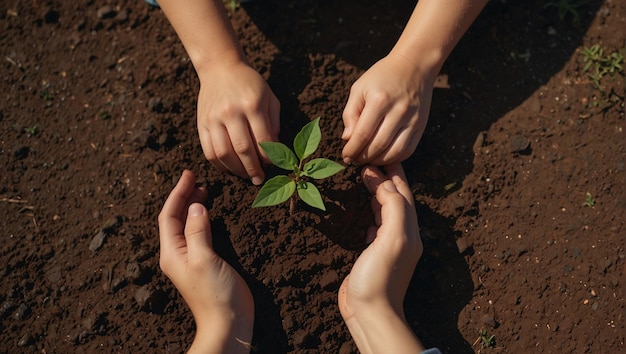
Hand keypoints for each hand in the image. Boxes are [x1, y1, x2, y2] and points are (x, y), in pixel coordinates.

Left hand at [158, 170, 253, 352]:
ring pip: (186, 225)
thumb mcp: (205, 258)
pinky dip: (202, 219)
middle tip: (196, 178)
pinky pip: (198, 234)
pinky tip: (210, 213)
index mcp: (172, 252)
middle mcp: (177, 255)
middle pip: (174, 219)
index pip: (169, 215)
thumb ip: (198, 231)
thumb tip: (196, 207)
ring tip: (203, 189)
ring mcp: (190, 260)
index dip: (177, 193)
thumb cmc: (215, 295)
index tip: (189, 174)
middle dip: (184, 196)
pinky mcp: (204, 263)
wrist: (228, 323)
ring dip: (192, 206)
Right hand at [197, 60, 279, 184]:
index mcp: (252, 105)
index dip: (268, 158)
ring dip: (236, 170)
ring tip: (245, 175)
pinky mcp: (201, 124)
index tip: (272, 165)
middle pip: (243, 149)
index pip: (262, 140)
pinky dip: (220, 165)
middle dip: (253, 169)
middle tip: (259, 179)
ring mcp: (214, 118)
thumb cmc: (250, 84)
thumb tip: (274, 149)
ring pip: (224, 154)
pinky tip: (229, 169)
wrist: (220, 68)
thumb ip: (274, 122)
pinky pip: (209, 151)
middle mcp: (232, 112)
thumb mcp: (269, 98)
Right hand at [338, 164, 423, 353]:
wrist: (370, 312)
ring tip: (367, 179)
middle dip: (387, 180)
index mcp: (408, 229)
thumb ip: (392, 207)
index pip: (402, 194)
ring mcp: (388, 246)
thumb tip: (383, 182)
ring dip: (378, 194)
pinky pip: (376, 227)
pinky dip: (372, 213)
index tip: (376, 159)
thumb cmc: (380, 277)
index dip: (391, 175)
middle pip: (397, 199)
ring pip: (387, 211)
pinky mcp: (374, 255)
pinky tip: (366, 212)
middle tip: (371, 163)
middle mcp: (402, 235)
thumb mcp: (391, 238)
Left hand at [341, 53, 434, 164]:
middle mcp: (398, 111)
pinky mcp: (421, 126)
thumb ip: (350, 114)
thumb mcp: (359, 88)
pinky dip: (394, 159)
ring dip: (378, 161)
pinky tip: (384, 156)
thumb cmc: (382, 76)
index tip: (346, 156)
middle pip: (378, 146)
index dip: (352, 150)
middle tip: (355, 159)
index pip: (362, 134)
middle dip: (363, 158)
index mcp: (380, 100)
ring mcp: (412, 120)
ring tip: (368, 159)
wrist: (414, 65)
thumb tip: (347, 139)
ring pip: (394, 153)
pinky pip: (407, 150)